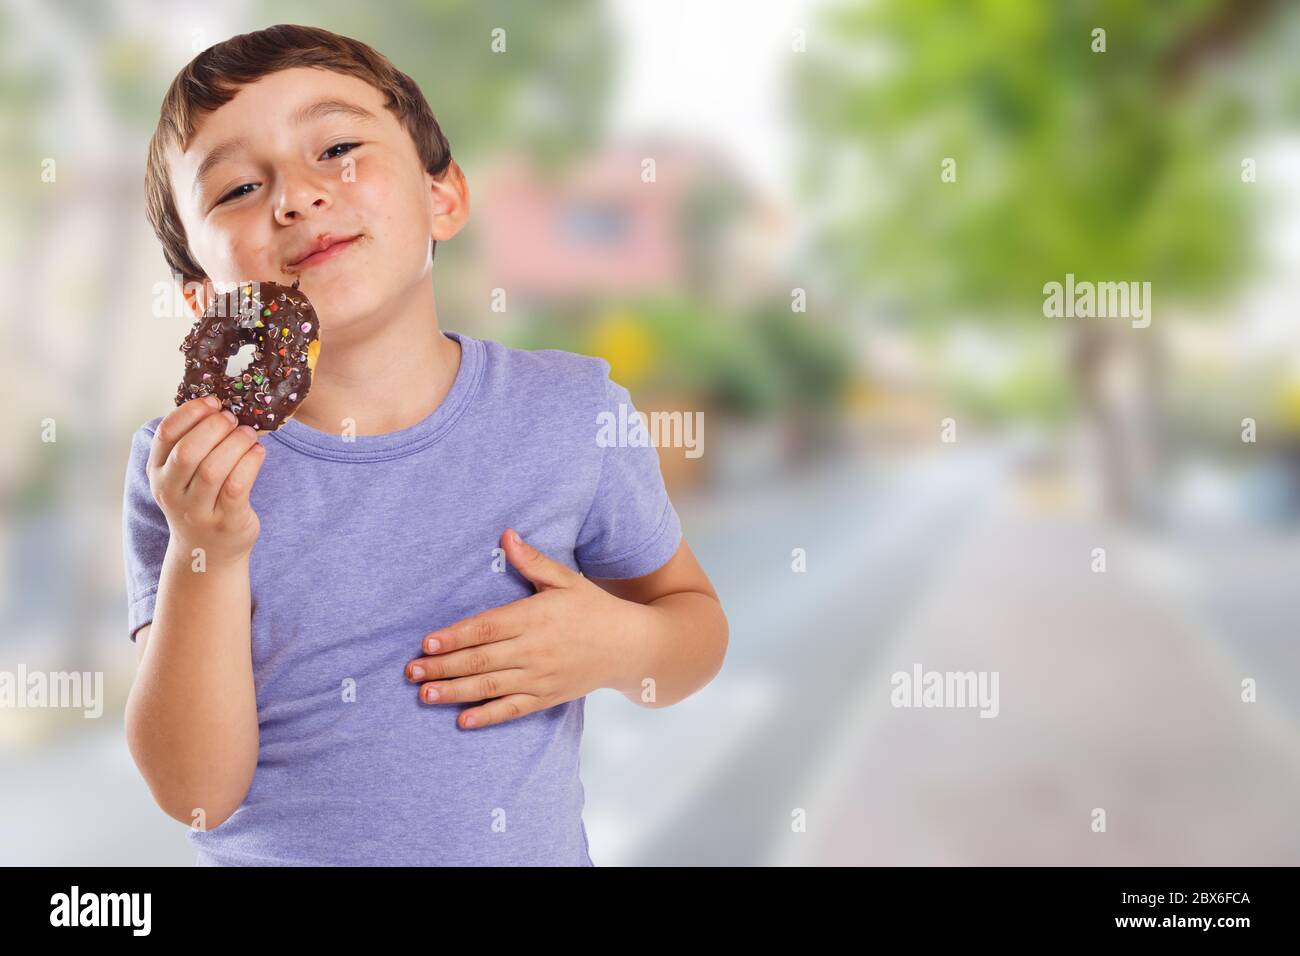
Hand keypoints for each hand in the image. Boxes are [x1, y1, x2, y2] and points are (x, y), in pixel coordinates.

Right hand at [148, 396, 266, 563]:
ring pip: (214, 468)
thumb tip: (220, 406)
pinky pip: (237, 486)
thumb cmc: (199, 500)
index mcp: (157, 472)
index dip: (191, 412)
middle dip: (214, 427)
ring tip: (248, 434)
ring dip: (235, 444)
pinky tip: (258, 452)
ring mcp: (197, 510)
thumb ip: (192, 443)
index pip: (167, 434)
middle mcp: (172, 492)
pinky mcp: (225, 521)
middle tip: (233, 419)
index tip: (213, 402)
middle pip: (189, 451)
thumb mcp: (182, 475)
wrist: (206, 552)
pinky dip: (250, 463)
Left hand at [406, 529, 648, 728]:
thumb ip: (532, 561)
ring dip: (455, 692)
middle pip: (480, 660)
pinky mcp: (547, 697)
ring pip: (490, 686)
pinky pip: (512, 709)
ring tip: (424, 695)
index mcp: (534, 617)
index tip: (427, 642)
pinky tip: (462, 720)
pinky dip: (487, 716)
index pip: (487, 628)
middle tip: (411, 672)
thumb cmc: (593, 608)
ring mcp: (540, 677)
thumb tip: (506, 535)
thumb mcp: (566, 579)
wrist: (630, 646)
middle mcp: (534, 650)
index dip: (455, 636)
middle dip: (442, 666)